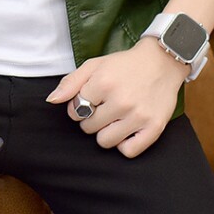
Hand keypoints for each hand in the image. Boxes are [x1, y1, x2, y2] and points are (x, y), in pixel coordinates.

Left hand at [45, 38, 188, 157]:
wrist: (162, 62)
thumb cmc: (125, 65)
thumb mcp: (95, 65)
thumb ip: (71, 82)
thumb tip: (52, 100)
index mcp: (103, 83)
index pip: (75, 110)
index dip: (80, 106)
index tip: (91, 99)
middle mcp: (120, 101)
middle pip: (88, 128)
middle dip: (92, 118)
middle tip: (105, 106)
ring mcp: (138, 116)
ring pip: (105, 141)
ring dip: (106, 132)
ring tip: (115, 117)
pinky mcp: (154, 127)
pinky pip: (128, 151)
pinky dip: (125, 144)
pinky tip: (126, 129)